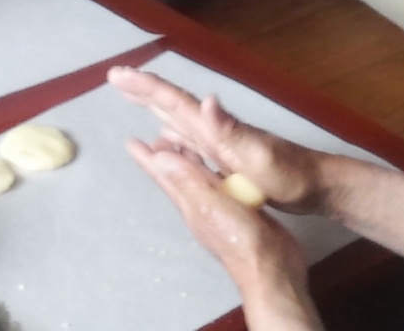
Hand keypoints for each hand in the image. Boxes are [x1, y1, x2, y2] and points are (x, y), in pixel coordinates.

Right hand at [111, 63, 325, 209]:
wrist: (317, 187)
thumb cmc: (290, 176)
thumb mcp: (260, 157)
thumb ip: (231, 130)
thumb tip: (206, 99)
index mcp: (218, 129)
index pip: (176, 102)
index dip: (147, 88)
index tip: (119, 73)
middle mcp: (216, 130)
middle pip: (173, 105)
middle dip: (145, 90)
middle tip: (116, 76)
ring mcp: (222, 144)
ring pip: (179, 121)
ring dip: (155, 109)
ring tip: (132, 99)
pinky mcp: (227, 160)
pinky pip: (190, 143)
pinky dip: (172, 138)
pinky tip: (165, 142)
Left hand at [125, 135, 317, 329]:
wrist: (271, 269)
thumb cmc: (243, 242)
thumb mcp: (212, 207)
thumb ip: (189, 183)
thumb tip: (161, 160)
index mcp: (192, 203)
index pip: (165, 176)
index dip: (149, 159)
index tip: (132, 142)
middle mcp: (201, 206)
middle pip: (178, 175)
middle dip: (167, 156)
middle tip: (157, 135)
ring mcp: (218, 210)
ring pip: (197, 178)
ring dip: (188, 160)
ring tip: (182, 143)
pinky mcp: (237, 210)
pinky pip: (218, 184)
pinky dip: (212, 169)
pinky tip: (218, 165)